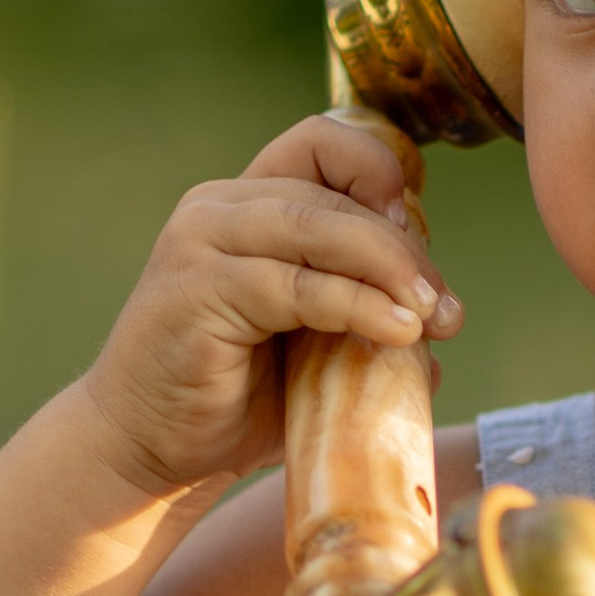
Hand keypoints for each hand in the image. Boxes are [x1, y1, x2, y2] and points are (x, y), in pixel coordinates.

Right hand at [78, 112, 463, 503]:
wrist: (147, 450)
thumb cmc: (229, 402)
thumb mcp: (308, 346)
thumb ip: (359, 315)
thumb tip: (440, 322)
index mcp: (244, 204)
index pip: (322, 144)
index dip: (380, 175)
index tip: (419, 238)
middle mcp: (218, 208)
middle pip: (332, 191)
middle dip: (404, 247)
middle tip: (446, 308)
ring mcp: (201, 243)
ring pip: (318, 225)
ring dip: (389, 267)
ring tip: (433, 316)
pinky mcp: (198, 290)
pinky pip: (297, 286)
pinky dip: (357, 305)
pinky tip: (399, 333)